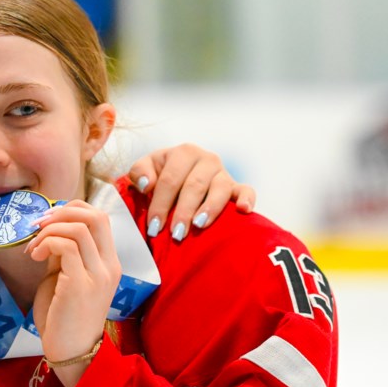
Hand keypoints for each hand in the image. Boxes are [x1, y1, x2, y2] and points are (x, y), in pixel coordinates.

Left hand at [26, 201, 120, 386]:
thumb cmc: (65, 318)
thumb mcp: (65, 278)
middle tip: (38, 225)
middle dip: (62, 212)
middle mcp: (109, 266)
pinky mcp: (80, 284)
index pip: (100, 217)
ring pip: (79, 228)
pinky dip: (46, 244)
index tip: (47, 220)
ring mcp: (97, 275)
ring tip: (33, 248)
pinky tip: (35, 257)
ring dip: (49, 231)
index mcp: (108, 262)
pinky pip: (66, 246)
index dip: (72, 209)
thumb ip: (63, 255)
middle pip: (96, 216)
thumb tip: (49, 232)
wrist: (71, 353)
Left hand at [128, 143, 255, 240]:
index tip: (153, 226)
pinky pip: (246, 191)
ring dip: (210, 209)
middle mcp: (206, 159)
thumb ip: (139, 172)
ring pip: (219, 189)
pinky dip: (247, 199)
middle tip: (175, 234)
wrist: (180, 175)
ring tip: (199, 226)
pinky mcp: (236, 186)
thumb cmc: (160, 174)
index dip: (160, 204)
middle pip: (194, 186)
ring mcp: (223, 173)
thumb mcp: (146, 168)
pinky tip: (243, 210)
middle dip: (183, 211)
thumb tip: (146, 184)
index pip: (170, 180)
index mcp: (183, 153)